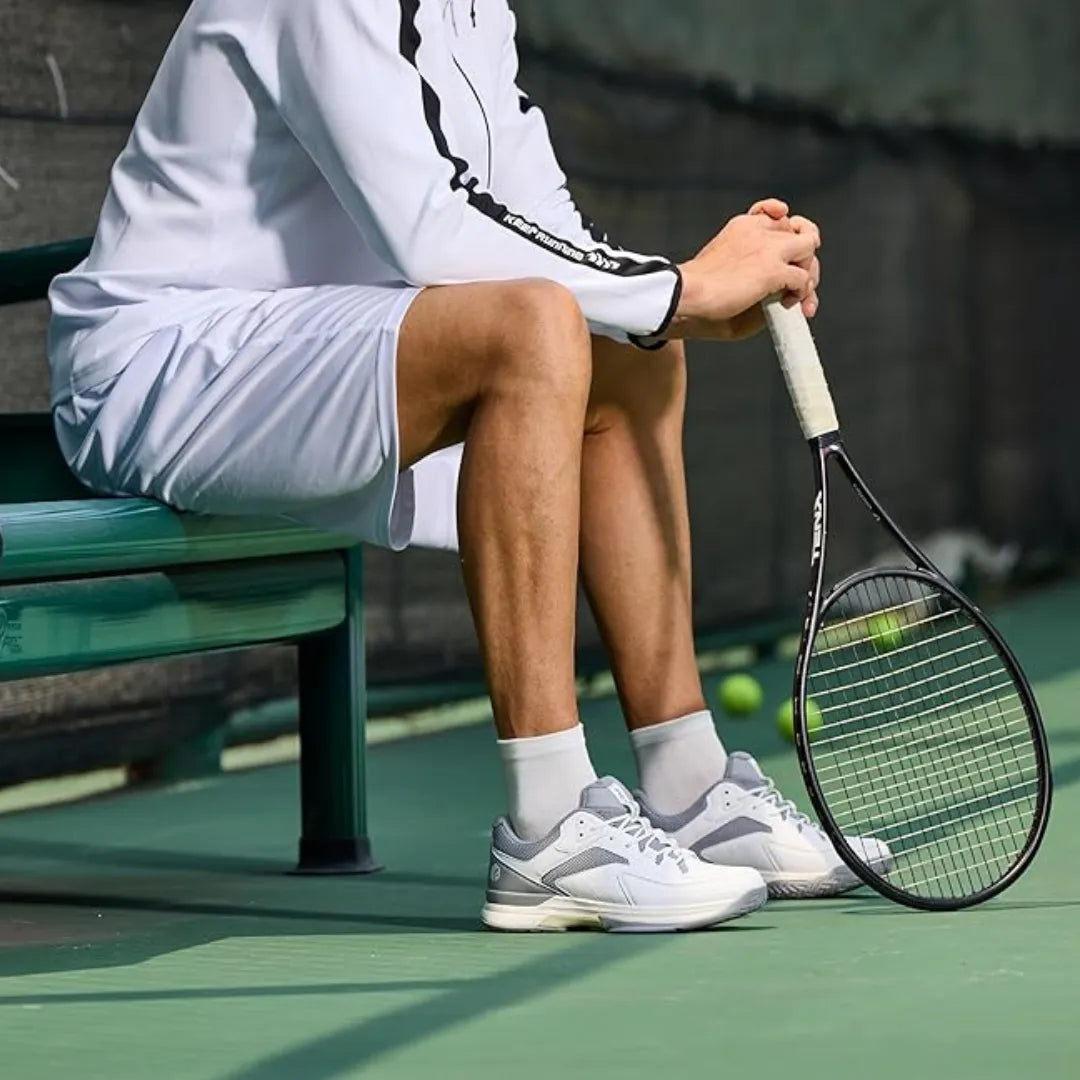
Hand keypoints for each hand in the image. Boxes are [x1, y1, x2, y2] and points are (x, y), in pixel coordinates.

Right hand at [668, 198, 821, 340]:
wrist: (684, 295)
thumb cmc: (695, 291)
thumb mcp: (725, 266)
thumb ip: (748, 265)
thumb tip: (772, 287)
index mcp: (742, 226)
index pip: (777, 214)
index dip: (789, 227)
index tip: (787, 244)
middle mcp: (759, 231)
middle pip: (800, 232)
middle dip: (804, 256)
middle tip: (799, 281)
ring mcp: (768, 249)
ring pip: (809, 248)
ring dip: (807, 273)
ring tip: (796, 294)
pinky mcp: (773, 270)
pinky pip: (803, 277)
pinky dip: (801, 292)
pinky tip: (788, 303)